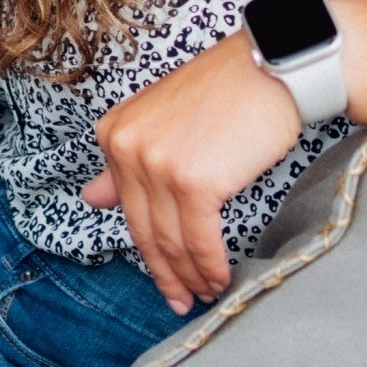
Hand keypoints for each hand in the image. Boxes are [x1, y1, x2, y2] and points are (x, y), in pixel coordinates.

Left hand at [81, 31, 304, 314]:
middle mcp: (128, 147)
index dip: (147, 248)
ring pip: (171, 241)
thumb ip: (127, 161)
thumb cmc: (229, 89)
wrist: (275, 66)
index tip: (164, 274)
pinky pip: (199, 241)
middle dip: (165, 273)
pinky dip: (210, 268)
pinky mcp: (193, 181)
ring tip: (207, 293)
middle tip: (181, 300)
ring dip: (190, 276)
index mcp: (115, 132)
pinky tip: (220, 279)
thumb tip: (91, 198)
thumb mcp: (165, 118)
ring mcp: (158, 165)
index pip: (128, 207)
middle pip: (145, 230)